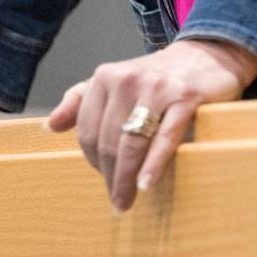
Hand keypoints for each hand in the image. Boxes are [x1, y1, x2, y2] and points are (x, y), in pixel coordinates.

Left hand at [46, 38, 256, 212]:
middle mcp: (128, 79)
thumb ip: (80, 100)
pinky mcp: (185, 97)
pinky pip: (165, 137)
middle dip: (110, 176)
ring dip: (126, 178)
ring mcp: (158, 87)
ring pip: (132, 142)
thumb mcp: (115, 81)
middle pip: (109, 140)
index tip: (102, 178)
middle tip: (116, 200)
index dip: (92, 160)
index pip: (88, 131)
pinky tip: (146, 184)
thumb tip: (49, 126)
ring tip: (126, 200)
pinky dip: (153, 164)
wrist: (207, 56)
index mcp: (106, 76)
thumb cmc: (157, 76)